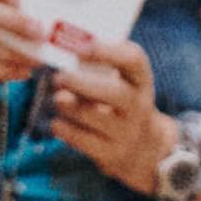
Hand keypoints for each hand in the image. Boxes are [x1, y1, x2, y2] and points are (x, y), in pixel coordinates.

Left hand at [43, 28, 169, 191]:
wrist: (144, 148)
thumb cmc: (122, 104)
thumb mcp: (125, 82)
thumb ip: (100, 65)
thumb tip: (59, 47)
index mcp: (141, 81)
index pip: (134, 60)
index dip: (108, 52)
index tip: (82, 47)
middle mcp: (138, 106)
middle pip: (114, 93)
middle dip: (81, 84)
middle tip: (58, 78)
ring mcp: (126, 132)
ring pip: (93, 117)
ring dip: (68, 107)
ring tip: (57, 99)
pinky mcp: (111, 154)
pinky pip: (83, 141)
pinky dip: (65, 130)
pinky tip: (56, 123)